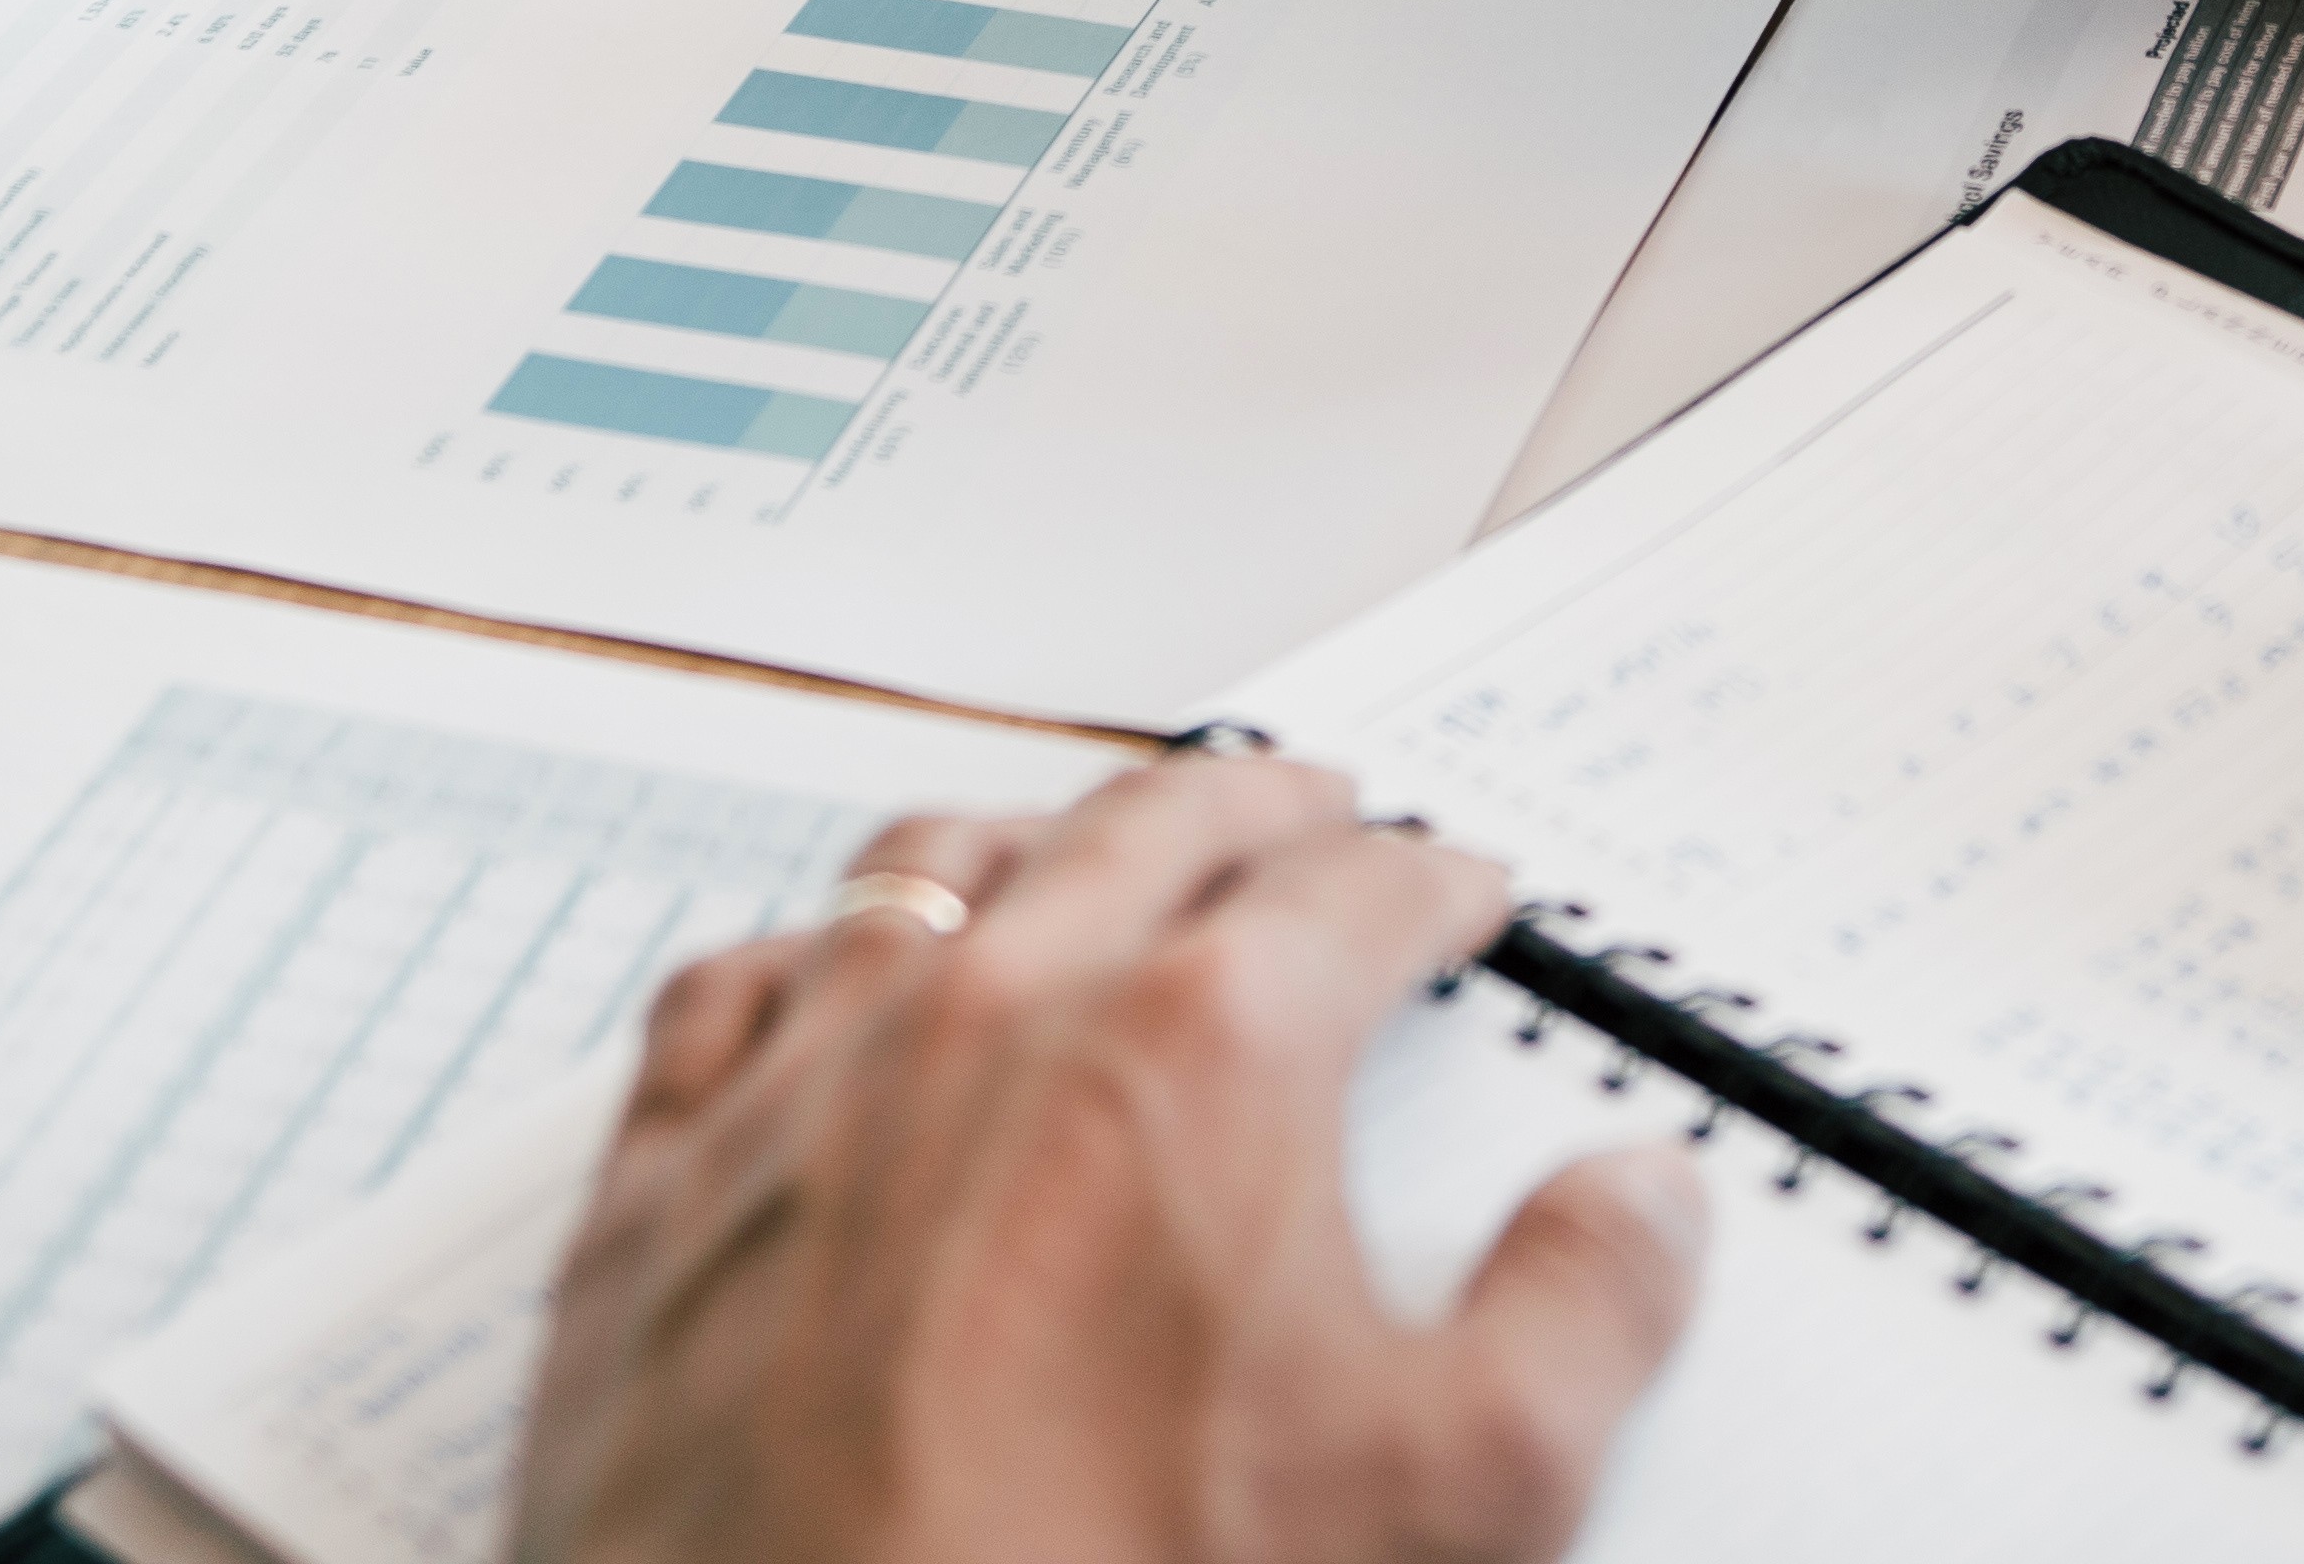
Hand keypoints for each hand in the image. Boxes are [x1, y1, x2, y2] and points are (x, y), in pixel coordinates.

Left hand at [516, 755, 1703, 1563]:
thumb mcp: (1456, 1498)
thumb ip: (1582, 1319)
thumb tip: (1639, 1207)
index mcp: (1202, 1054)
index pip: (1357, 895)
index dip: (1431, 883)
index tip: (1454, 894)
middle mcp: (996, 1014)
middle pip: (1150, 829)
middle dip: (1257, 809)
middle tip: (1311, 814)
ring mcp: (812, 1082)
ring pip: (932, 866)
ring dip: (1040, 839)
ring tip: (1091, 849)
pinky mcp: (664, 1185)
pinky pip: (734, 988)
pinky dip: (808, 950)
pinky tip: (830, 971)